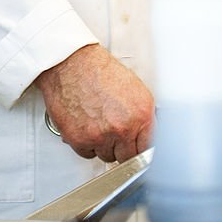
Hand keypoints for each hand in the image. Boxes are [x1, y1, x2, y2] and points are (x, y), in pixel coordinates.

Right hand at [34, 44, 153, 162]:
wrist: (72, 63)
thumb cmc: (99, 71)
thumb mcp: (134, 88)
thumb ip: (142, 116)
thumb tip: (146, 134)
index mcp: (141, 113)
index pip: (148, 149)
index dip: (141, 148)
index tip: (137, 148)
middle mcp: (123, 127)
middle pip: (128, 157)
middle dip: (122, 147)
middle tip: (114, 131)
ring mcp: (102, 136)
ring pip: (107, 156)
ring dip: (103, 145)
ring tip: (98, 121)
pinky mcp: (81, 140)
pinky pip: (88, 153)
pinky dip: (86, 143)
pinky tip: (86, 124)